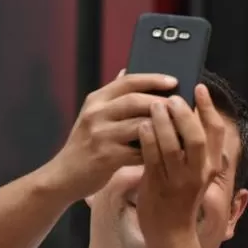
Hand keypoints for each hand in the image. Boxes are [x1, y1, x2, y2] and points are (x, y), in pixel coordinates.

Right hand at [41, 72, 177, 201]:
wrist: (64, 175)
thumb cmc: (86, 144)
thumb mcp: (93, 115)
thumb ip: (112, 97)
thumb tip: (127, 71)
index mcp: (96, 100)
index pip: (127, 80)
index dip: (153, 79)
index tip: (174, 81)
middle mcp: (95, 113)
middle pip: (135, 100)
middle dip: (162, 102)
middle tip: (183, 106)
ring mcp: (100, 135)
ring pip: (139, 125)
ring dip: (163, 126)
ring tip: (182, 128)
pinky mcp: (106, 157)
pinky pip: (138, 150)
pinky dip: (156, 150)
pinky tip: (169, 150)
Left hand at [135, 85, 225, 240]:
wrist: (170, 234)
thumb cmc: (178, 198)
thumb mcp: (193, 172)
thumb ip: (190, 147)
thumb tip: (182, 112)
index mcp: (212, 166)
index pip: (216, 132)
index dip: (209, 107)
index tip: (199, 87)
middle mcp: (200, 174)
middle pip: (197, 137)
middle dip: (184, 113)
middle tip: (172, 97)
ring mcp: (180, 182)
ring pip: (174, 146)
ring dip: (163, 122)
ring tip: (154, 105)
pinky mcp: (159, 187)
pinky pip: (153, 159)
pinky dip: (148, 139)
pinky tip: (141, 126)